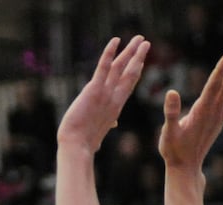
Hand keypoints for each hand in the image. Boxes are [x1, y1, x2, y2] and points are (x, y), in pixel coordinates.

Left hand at [57, 36, 149, 153]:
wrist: (77, 147)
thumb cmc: (84, 143)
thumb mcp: (100, 131)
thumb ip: (109, 123)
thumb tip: (114, 123)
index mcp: (115, 108)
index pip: (127, 86)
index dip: (134, 72)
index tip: (140, 62)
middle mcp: (114, 99)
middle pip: (130, 74)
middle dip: (138, 57)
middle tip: (146, 43)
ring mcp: (105, 93)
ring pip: (121, 68)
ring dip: (131, 51)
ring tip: (139, 39)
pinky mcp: (94, 90)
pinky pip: (103, 68)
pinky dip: (109, 53)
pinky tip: (115, 41)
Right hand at [159, 51, 222, 171]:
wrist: (186, 168)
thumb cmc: (174, 151)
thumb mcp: (168, 132)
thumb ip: (171, 112)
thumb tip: (171, 92)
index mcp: (201, 112)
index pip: (213, 86)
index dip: (221, 70)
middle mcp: (213, 112)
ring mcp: (217, 117)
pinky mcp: (218, 122)